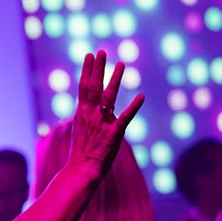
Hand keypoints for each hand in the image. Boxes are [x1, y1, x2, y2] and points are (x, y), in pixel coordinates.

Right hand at [67, 50, 144, 174]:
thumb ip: (85, 116)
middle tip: (101, 51)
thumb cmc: (82, 152)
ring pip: (108, 97)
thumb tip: (86, 107)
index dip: (87, 70)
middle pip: (93, 87)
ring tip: (121, 64)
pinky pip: (125, 118)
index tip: (89, 55)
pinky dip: (133, 107)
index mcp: (81, 113)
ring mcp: (102, 123)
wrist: (82, 169)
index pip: (83, 87)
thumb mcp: (80, 129)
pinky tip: (141, 96)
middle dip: (97, 68)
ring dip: (115, 80)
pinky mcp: (114, 134)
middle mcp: (90, 115)